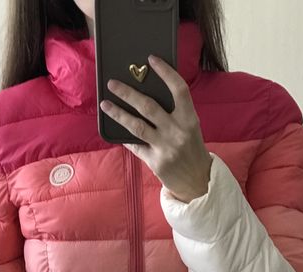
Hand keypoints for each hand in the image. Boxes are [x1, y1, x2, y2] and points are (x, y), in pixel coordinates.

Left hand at [99, 54, 212, 203]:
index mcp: (190, 119)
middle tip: (112, 83)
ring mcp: (165, 148)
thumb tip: (146, 94)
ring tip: (105, 104)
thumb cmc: (191, 150)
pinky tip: (116, 130)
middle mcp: (177, 132)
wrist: (197, 181)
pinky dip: (125, 138)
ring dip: (118, 113)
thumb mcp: (190, 128)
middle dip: (128, 93)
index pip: (179, 90)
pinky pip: (135, 146)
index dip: (166, 72)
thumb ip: (174, 113)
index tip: (151, 59)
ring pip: (136, 126)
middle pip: (149, 106)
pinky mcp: (155, 162)